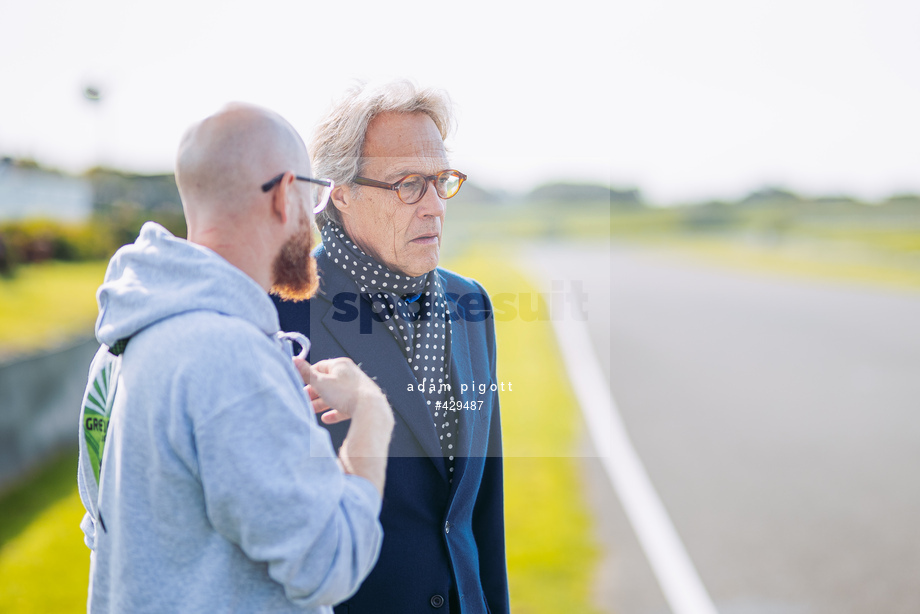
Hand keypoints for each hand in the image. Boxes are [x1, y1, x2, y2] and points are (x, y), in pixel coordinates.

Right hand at [293, 356, 393, 495]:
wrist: (370, 408)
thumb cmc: (347, 393)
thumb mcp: (321, 382)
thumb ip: (306, 373)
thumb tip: (294, 360)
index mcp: (340, 365)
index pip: (320, 366)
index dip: (308, 376)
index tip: (299, 383)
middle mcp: (350, 374)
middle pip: (327, 382)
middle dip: (314, 392)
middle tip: (304, 399)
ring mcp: (356, 388)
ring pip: (335, 395)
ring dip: (322, 403)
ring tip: (311, 410)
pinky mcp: (361, 402)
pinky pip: (345, 406)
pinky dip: (335, 412)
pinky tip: (327, 418)